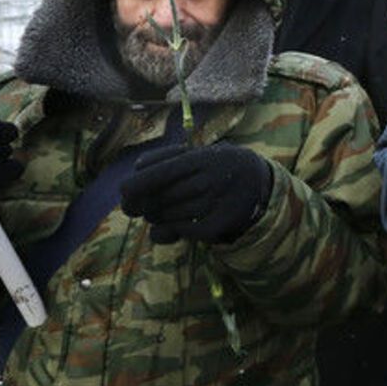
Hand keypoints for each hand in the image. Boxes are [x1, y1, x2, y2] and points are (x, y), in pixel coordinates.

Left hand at [121, 144, 272, 244]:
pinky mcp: (219, 226)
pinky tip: (176, 225)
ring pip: (165, 217)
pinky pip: (178, 232)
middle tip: (145, 205)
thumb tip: (137, 168)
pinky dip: (169, 230)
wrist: (262, 184)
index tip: (124, 192)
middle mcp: (210, 180)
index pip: (156, 174)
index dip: (133, 186)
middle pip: (156, 200)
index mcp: (202, 158)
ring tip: (166, 212)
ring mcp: (216, 204)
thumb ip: (167, 157)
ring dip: (157, 218)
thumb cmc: (220, 166)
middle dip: (143, 205)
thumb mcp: (200, 153)